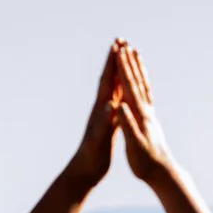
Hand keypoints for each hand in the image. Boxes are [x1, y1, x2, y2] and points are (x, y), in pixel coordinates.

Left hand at [67, 43, 122, 185]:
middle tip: (120, 41)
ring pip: (114, 88)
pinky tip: (128, 89)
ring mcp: (105, 114)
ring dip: (119, 72)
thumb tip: (109, 105)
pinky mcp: (110, 123)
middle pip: (109, 79)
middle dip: (115, 60)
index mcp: (101, 109)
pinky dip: (124, 91)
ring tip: (125, 58)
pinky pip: (118, 101)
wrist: (84, 171)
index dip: (111, 63)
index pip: (106, 81)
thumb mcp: (99, 139)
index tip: (117, 45)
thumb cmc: (91, 156)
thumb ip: (104, 122)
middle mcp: (102, 108)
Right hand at [111, 40, 177, 185]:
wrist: (163, 173)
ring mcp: (149, 115)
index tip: (118, 50)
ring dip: (137, 69)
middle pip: (136, 81)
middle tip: (125, 43)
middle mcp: (145, 111)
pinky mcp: (150, 120)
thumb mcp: (133, 146)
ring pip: (142, 86)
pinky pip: (145, 96)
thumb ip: (127, 125)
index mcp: (138, 115)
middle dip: (129, 62)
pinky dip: (141, 83)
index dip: (122, 68)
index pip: (128, 87)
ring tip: (134, 54)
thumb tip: (120, 107)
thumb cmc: (145, 163)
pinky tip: (140, 81)